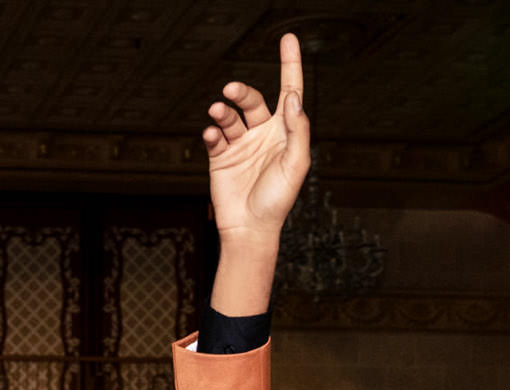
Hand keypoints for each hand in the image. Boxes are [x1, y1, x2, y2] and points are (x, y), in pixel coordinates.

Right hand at [201, 35, 314, 315]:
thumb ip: (297, 129)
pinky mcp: (220, 157)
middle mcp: (263, 134)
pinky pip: (215, 136)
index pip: (289, 92)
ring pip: (230, 115)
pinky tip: (213, 135)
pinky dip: (212, 132)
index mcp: (285, 133)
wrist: (249, 230)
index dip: (290, 65)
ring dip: (223, 111)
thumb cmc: (277, 201)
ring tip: (217, 112)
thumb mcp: (296, 165)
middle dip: (242, 92)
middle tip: (230, 91)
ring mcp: (241, 145)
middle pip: (253, 100)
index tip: (287, 38)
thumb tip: (293, 98)